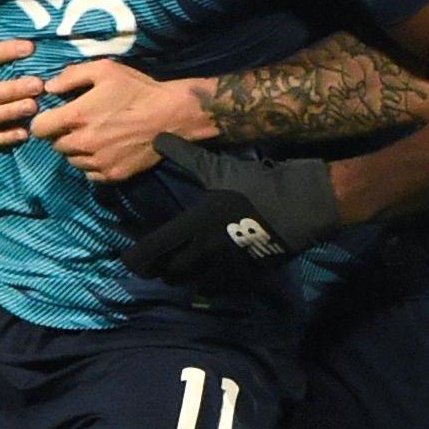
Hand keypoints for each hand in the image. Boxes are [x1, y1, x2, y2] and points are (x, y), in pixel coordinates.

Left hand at [32, 60, 199, 180]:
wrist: (169, 116)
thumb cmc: (136, 89)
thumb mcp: (104, 70)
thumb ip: (71, 76)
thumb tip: (49, 88)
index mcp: (76, 117)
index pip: (40, 128)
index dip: (44, 121)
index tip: (53, 116)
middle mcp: (82, 144)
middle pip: (55, 145)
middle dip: (61, 134)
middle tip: (77, 124)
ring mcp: (97, 163)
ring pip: (72, 160)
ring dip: (76, 150)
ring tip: (92, 136)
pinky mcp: (112, 175)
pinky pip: (89, 174)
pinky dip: (91, 164)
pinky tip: (103, 150)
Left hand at [122, 135, 341, 289]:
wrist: (298, 206)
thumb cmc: (254, 185)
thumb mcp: (216, 169)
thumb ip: (184, 156)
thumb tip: (157, 136)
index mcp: (193, 227)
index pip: (152, 252)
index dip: (136, 258)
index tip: (130, 256)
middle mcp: (204, 254)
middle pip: (169, 275)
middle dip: (160, 269)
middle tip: (159, 257)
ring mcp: (226, 270)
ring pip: (192, 286)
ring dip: (184, 278)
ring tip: (183, 265)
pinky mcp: (246, 279)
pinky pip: (219, 292)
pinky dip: (210, 286)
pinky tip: (210, 274)